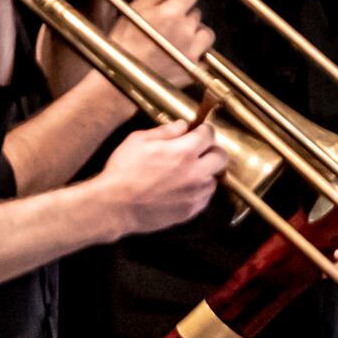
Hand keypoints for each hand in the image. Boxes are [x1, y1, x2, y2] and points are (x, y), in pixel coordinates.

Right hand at [94, 117, 225, 235]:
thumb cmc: (124, 170)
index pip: (209, 134)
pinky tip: (183, 189)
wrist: (115, 206)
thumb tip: (183, 125)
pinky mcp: (191, 211)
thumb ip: (165, 131)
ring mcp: (195, 194)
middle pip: (221, 157)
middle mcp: (196, 173)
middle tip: (200, 151)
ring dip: (206, 173)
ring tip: (190, 173)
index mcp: (185, 151)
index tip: (198, 132)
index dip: (204, 130)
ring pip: (214, 180)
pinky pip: (204, 198)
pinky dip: (198, 191)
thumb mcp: (139, 140)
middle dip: (213, 150)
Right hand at [106, 0, 212, 75]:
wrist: (120, 80)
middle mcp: (186, 32)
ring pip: (205, 33)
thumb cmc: (122, 45)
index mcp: (172, 13)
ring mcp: (192, 53)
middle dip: (184, 13)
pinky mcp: (193, 70)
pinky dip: (196, 53)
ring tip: (176, 38)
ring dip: (194, 32)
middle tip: (166, 22)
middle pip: (196, 12)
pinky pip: (204, 56)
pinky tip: (180, 54)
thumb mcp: (134, 11)